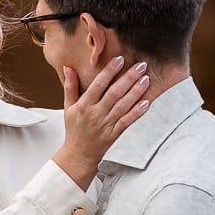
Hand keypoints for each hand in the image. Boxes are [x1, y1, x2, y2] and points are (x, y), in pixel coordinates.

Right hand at [53, 56, 151, 188]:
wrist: (78, 155)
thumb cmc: (74, 130)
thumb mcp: (68, 107)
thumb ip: (70, 87)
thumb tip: (68, 68)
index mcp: (84, 105)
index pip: (98, 85)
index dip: (110, 71)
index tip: (120, 60)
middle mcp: (95, 114)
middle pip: (114, 93)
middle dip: (128, 78)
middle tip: (141, 66)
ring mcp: (105, 125)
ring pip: (123, 106)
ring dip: (136, 92)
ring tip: (146, 79)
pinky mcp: (114, 134)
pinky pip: (127, 122)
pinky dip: (137, 112)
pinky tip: (146, 103)